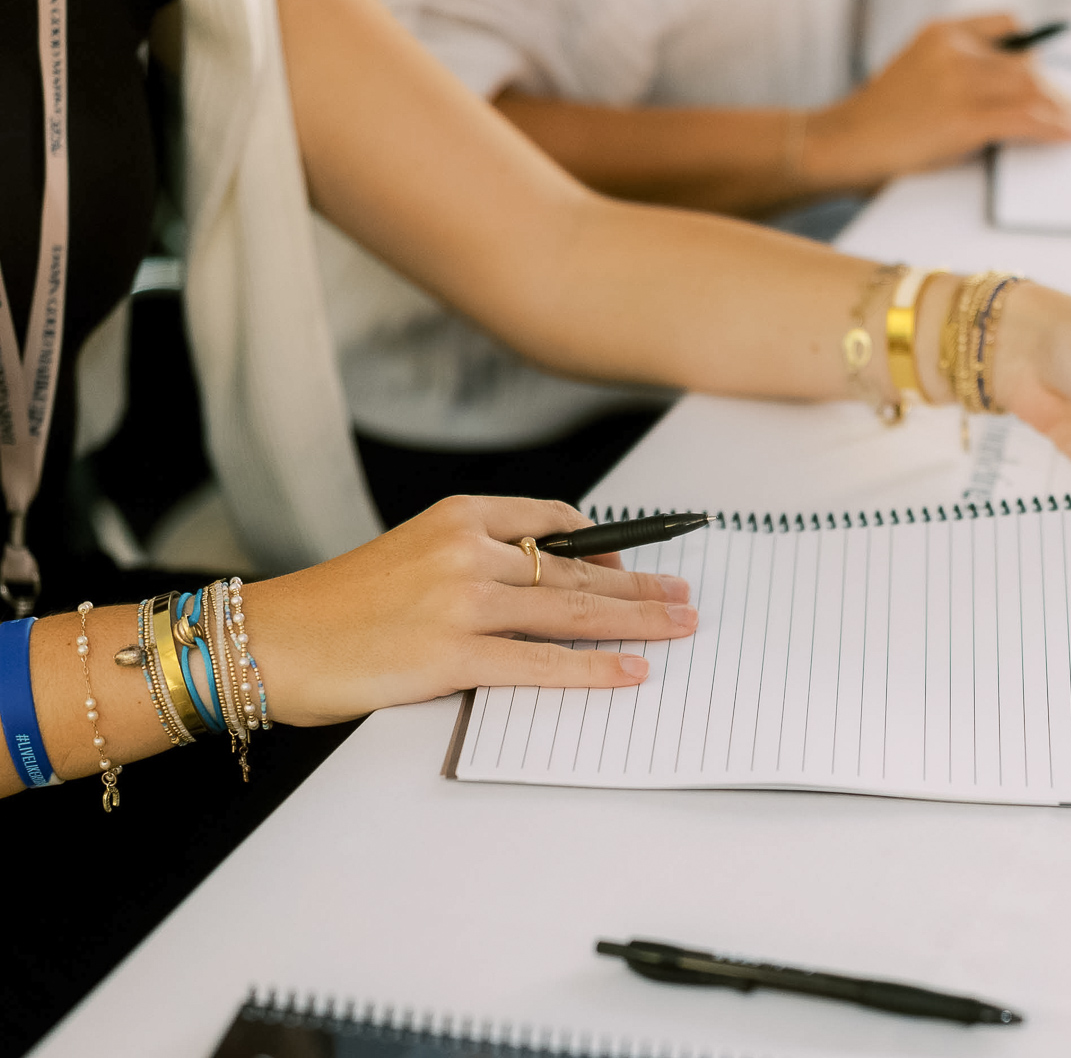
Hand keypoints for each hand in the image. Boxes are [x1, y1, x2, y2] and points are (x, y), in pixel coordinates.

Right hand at [241, 496, 698, 725]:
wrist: (268, 640)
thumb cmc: (335, 606)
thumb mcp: (409, 555)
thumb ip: (473, 561)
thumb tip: (541, 588)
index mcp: (459, 517)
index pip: (555, 521)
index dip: (606, 545)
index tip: (636, 564)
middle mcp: (467, 550)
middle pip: (577, 568)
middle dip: (640, 587)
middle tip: (684, 598)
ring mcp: (462, 602)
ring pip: (572, 611)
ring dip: (637, 622)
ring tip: (679, 628)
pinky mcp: (450, 655)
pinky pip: (541, 664)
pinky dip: (594, 670)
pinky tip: (630, 673)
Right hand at [804, 14, 1070, 190]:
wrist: (837, 146)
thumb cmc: (876, 125)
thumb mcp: (916, 78)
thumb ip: (957, 76)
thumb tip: (1014, 97)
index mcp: (941, 33)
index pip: (1007, 25)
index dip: (1034, 53)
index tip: (1049, 76)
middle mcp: (953, 48)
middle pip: (1026, 63)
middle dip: (1054, 90)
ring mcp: (958, 81)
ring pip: (1031, 89)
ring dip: (1062, 110)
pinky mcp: (964, 117)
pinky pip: (1026, 118)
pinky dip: (1056, 127)